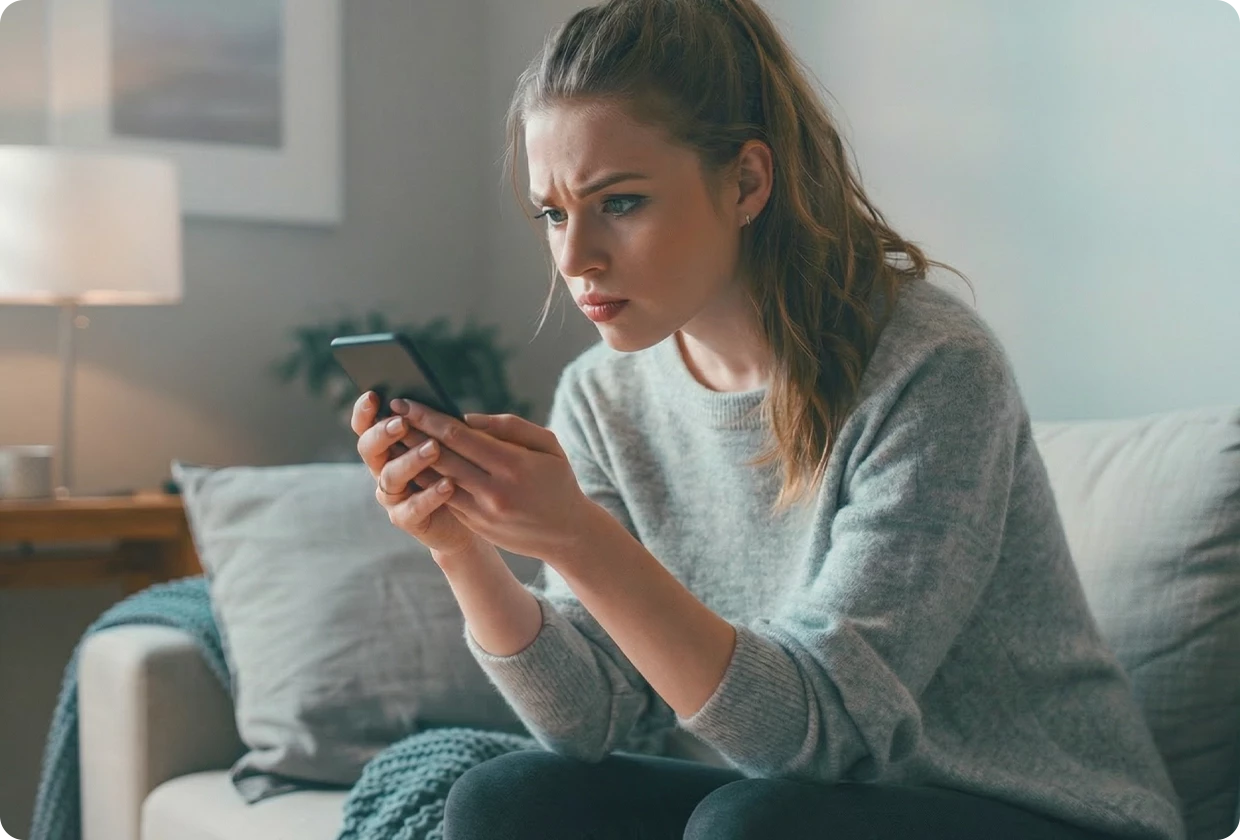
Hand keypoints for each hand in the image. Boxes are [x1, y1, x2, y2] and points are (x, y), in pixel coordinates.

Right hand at [351, 392, 486, 557]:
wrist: (471, 515)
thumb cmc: (460, 469)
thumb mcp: (452, 443)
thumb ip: (440, 426)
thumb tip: (443, 405)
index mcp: (389, 444)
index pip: (366, 424)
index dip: (364, 411)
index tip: (373, 395)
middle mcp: (383, 468)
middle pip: (369, 448)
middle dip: (383, 433)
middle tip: (402, 423)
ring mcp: (392, 495)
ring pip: (391, 475)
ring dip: (410, 460)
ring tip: (434, 448)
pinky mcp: (406, 519)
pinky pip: (413, 507)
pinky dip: (430, 495)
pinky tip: (448, 484)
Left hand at [392, 398, 596, 561]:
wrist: (567, 534)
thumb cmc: (558, 480)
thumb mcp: (547, 445)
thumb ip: (509, 426)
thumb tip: (466, 418)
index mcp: (512, 465)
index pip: (458, 436)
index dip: (427, 417)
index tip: (404, 402)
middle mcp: (494, 490)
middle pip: (440, 457)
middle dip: (410, 433)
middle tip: (388, 415)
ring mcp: (482, 512)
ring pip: (436, 479)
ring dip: (410, 458)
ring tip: (391, 437)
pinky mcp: (475, 526)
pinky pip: (445, 498)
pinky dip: (426, 480)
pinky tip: (411, 464)